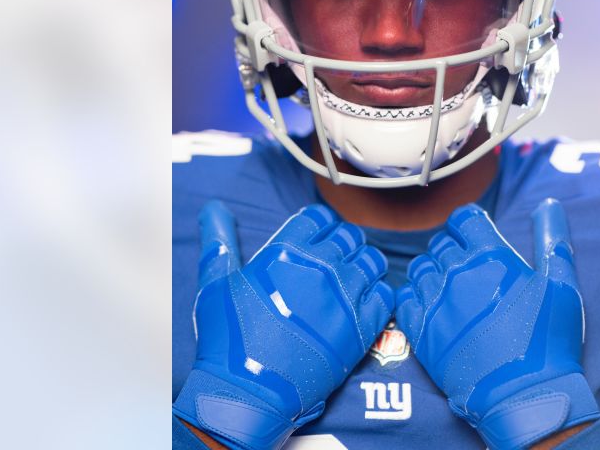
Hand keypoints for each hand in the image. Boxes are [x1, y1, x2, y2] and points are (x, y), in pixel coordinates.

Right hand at [174, 201, 393, 449]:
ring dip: (363, 266)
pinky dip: (378, 295)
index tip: (315, 240)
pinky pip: (386, 296)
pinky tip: (362, 305)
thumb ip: (219, 241)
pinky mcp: (361, 328)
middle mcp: (320, 267)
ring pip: (373, 261)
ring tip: (350, 281)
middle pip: (350, 237)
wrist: (247, 392)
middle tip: (332, 264)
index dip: (319, 226)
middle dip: (343, 245)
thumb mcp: (216, 284)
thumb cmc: (228, 340)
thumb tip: (214, 208)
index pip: (320, 218)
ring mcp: (344, 296)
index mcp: (287, 252)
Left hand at [396, 200, 599, 449]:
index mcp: (490, 256)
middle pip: (441, 244)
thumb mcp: (561, 284)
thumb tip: (548, 204)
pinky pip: (404, 299)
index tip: (476, 239)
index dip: (469, 226)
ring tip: (452, 292)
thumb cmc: (547, 340)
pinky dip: (415, 298)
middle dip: (454, 251)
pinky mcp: (421, 331)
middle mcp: (457, 273)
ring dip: (434, 274)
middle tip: (472, 274)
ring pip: (420, 269)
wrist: (525, 395)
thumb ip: (552, 238)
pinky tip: (433, 309)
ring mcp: (436, 302)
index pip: (464, 219)